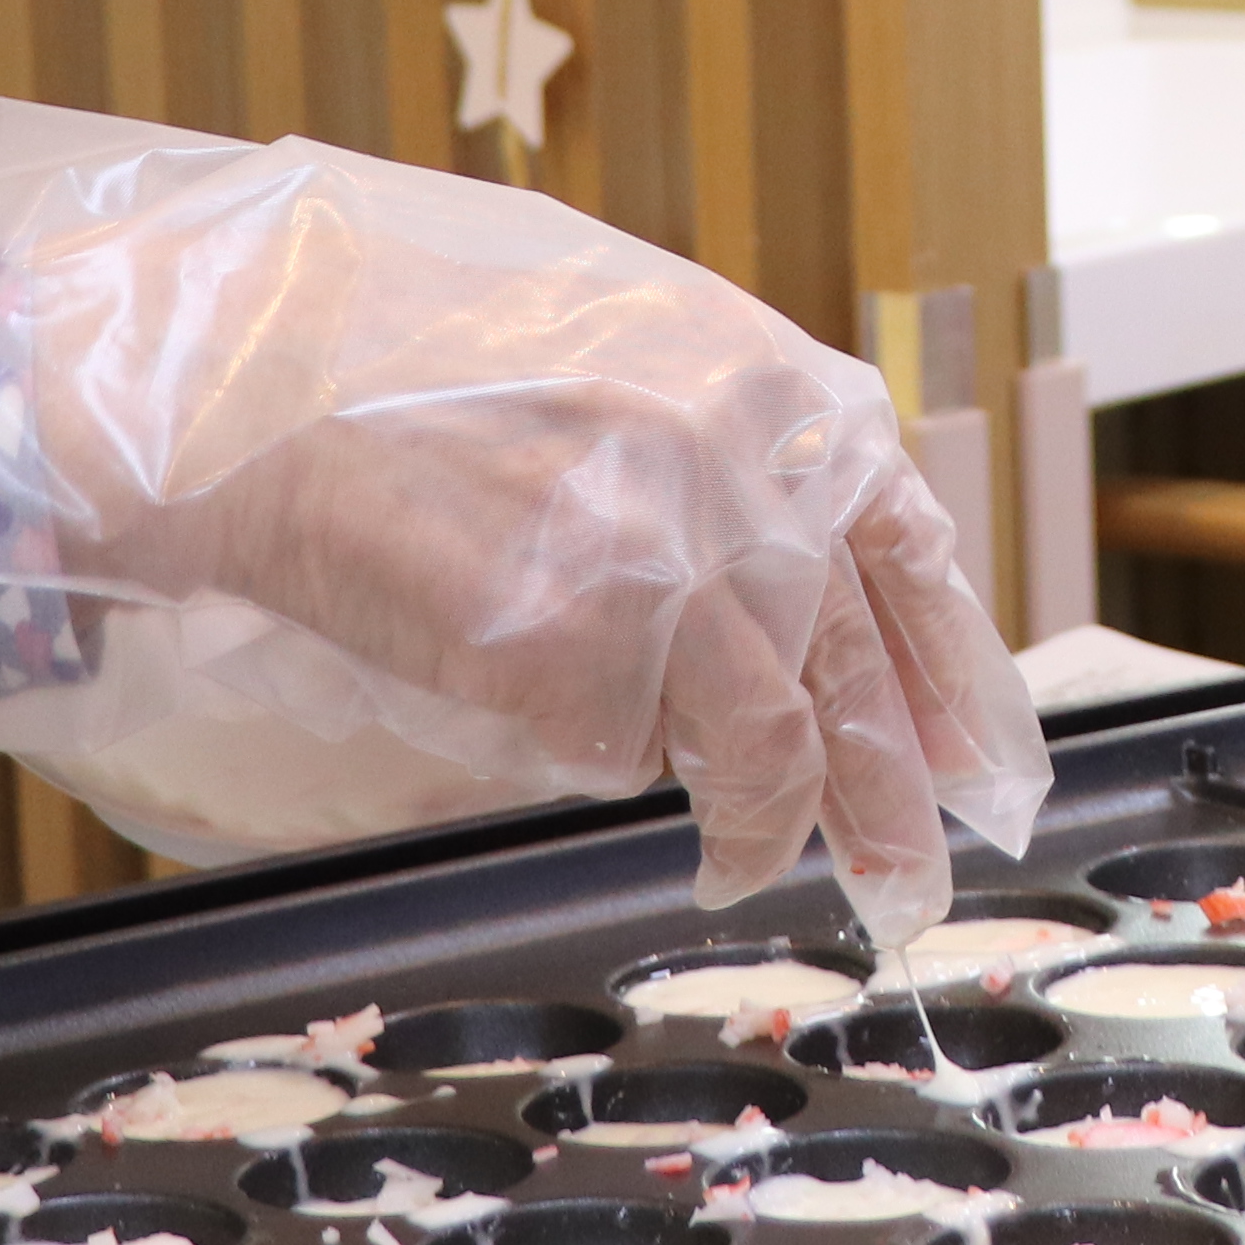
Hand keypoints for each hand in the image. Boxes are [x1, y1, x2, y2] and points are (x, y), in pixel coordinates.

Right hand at [0, 109, 1047, 933]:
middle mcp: (751, 475)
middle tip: (911, 890)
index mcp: (778, 391)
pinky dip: (612, 772)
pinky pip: (624, 754)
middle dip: (893, 806)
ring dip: (761, 828)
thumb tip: (820, 594)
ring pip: (766, 748)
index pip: (917, 560)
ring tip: (737, 866)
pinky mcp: (574, 652)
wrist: (257, 368)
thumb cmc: (425, 354)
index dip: (961, 687)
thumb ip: (732, 457)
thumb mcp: (625, 354)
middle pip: (860, 680)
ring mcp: (669, 566)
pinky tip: (583, 762)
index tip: (988, 777)